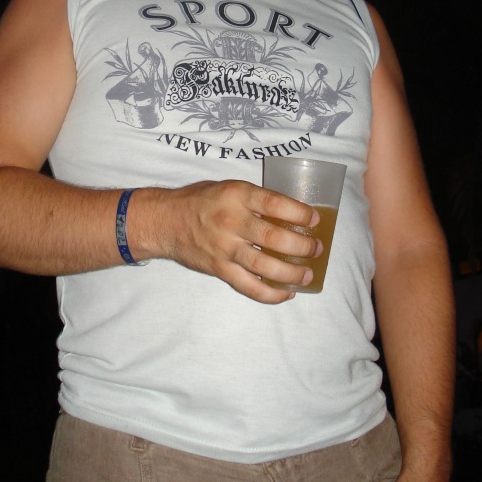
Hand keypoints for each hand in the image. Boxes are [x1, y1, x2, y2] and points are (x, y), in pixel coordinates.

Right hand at [148, 180, 321, 302]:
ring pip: (265, 266)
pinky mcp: (220, 269)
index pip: (275, 204)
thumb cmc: (200, 201)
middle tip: (316, 249)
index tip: (315, 220)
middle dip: (302, 246)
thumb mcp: (229, 188)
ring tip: (307, 275)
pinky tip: (286, 293)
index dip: (300, 213)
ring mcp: (225, 248)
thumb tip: (290, 213)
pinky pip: (249, 287)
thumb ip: (255, 200)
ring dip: (292, 273)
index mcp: (237, 196)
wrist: (166, 221)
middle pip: (275, 238)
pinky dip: (270, 293)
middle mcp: (232, 222)